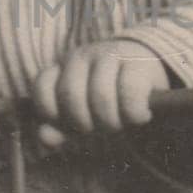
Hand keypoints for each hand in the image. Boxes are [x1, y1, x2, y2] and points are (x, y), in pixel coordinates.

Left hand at [31, 41, 170, 149]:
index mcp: (63, 67)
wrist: (150, 70)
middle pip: (70, 95)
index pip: (43, 88)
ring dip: (110, 121)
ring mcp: (110, 55)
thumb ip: (59, 126)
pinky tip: (141, 116)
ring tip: (121, 123)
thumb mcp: (82, 113)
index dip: (52, 114)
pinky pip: (130, 94)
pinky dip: (134, 114)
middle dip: (84, 122)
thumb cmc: (110, 98)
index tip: (70, 124)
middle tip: (100, 128)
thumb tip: (45, 137)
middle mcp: (83, 56)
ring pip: (100, 96)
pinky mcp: (138, 63)